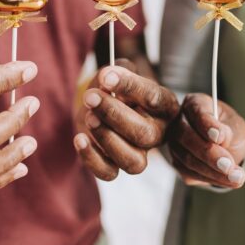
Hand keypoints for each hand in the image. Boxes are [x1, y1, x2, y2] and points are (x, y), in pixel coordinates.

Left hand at [73, 60, 178, 180]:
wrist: (97, 105)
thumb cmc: (113, 88)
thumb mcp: (117, 73)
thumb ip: (116, 71)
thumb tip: (107, 78)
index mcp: (165, 106)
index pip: (154, 98)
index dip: (130, 87)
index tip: (106, 76)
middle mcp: (157, 133)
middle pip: (145, 135)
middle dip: (114, 115)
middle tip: (91, 97)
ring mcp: (139, 153)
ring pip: (133, 161)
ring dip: (107, 138)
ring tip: (89, 117)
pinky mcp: (116, 166)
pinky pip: (109, 173)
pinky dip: (92, 158)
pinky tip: (79, 138)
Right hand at [166, 93, 244, 188]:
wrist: (228, 148)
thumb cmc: (231, 130)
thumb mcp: (236, 125)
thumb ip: (229, 130)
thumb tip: (220, 137)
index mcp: (195, 103)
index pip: (197, 111)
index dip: (207, 125)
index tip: (220, 137)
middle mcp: (180, 121)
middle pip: (187, 137)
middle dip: (210, 154)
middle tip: (229, 165)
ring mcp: (175, 144)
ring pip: (188, 159)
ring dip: (213, 171)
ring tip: (236, 177)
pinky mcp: (178, 163)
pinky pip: (190, 174)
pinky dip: (211, 179)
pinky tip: (228, 180)